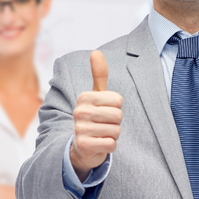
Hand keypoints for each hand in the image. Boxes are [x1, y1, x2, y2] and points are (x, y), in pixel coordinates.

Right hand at [68, 51, 122, 178]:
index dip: (116, 107)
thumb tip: (96, 52)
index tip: (105, 110)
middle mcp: (80, 112)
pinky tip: (100, 144)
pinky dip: (110, 146)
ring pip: (116, 130)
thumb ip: (99, 74)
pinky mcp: (84, 146)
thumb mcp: (96, 95)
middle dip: (116, 122)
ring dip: (113, 134)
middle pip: (118, 115)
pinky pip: (111, 144)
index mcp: (84, 97)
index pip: (118, 100)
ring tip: (101, 133)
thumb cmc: (94, 116)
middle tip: (104, 124)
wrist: (82, 146)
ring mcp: (80, 129)